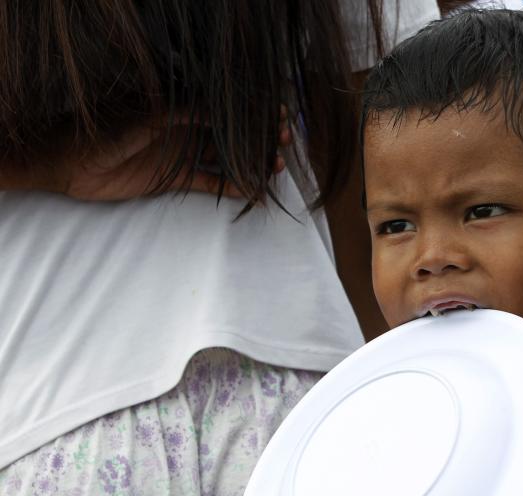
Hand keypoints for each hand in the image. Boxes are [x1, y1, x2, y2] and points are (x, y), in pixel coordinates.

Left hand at [52, 110, 290, 201]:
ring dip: (251, 162)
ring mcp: (181, 152)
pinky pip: (210, 182)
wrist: (68, 165)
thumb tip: (224, 109)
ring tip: (275, 168)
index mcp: (178, 104)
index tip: (277, 115)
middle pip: (230, 130)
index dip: (250, 110)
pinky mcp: (175, 178)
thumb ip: (186, 112)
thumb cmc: (102, 132)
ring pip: (225, 156)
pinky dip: (232, 187)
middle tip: (283, 143)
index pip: (223, 105)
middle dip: (258, 136)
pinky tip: (253, 192)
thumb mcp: (148, 117)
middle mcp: (184, 126)